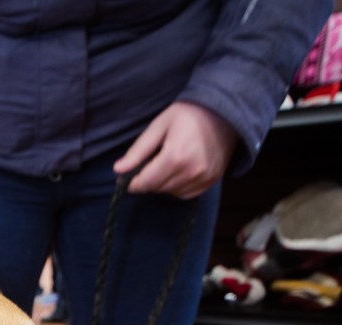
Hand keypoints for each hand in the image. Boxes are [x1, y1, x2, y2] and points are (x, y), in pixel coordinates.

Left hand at [113, 102, 237, 199]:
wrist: (224, 113)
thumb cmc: (187, 115)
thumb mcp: (158, 126)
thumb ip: (138, 151)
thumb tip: (118, 170)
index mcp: (175, 157)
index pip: (146, 182)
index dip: (132, 183)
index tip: (125, 179)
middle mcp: (191, 172)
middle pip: (157, 189)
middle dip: (147, 181)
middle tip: (147, 165)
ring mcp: (203, 179)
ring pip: (171, 193)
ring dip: (162, 184)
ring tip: (165, 164)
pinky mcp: (211, 182)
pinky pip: (186, 194)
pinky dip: (177, 187)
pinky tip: (178, 171)